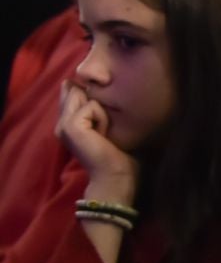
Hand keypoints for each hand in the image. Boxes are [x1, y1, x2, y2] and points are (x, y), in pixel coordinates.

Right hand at [55, 84, 136, 204]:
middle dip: (95, 101)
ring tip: (103, 131)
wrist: (115, 175)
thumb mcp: (106, 124)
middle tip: (102, 129)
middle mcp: (61, 123)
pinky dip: (102, 117)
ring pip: (83, 96)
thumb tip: (94, 86)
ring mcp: (63, 125)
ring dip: (100, 111)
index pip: (71, 93)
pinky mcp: (71, 126)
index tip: (101, 118)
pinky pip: (90, 106)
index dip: (88, 93)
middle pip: (75, 91)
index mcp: (67, 123)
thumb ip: (96, 108)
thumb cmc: (118, 153)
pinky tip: (103, 134)